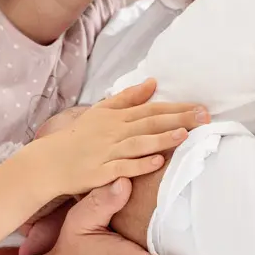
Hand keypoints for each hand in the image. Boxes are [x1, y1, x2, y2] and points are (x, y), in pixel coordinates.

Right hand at [36, 79, 206, 196]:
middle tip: (204, 117)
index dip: (177, 107)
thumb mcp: (101, 111)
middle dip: (178, 119)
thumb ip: (128, 98)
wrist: (50, 162)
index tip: (200, 107)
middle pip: (150, 123)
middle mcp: (114, 131)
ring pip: (138, 143)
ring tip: (185, 134)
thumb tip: (152, 83)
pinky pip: (123, 167)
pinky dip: (140, 165)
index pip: (151, 109)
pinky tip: (158, 162)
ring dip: (162, 138)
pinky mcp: (100, 172)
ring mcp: (107, 151)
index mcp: (116, 117)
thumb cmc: (78, 137)